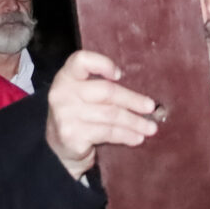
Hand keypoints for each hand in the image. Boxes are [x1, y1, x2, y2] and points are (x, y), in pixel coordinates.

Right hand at [45, 52, 161, 176]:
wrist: (58, 148)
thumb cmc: (79, 114)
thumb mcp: (82, 94)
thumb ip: (101, 85)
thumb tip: (142, 91)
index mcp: (66, 76)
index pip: (81, 60)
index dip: (102, 64)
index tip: (120, 74)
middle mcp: (62, 93)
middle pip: (106, 91)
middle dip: (132, 100)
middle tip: (151, 107)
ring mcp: (66, 116)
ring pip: (111, 114)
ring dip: (135, 122)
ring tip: (150, 127)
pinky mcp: (72, 136)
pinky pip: (108, 133)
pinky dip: (126, 136)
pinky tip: (137, 138)